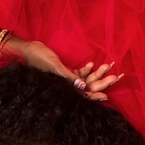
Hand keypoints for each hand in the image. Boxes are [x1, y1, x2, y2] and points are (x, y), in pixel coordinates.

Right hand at [4, 38, 122, 100]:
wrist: (26, 49)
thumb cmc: (37, 57)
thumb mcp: (54, 66)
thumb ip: (68, 77)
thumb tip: (83, 87)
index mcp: (62, 88)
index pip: (81, 95)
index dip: (94, 96)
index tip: (107, 96)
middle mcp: (65, 86)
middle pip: (87, 87)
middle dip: (101, 83)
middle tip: (117, 77)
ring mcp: (65, 79)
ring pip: (85, 80)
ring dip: (97, 74)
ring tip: (110, 67)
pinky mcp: (64, 72)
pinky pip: (78, 73)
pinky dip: (86, 69)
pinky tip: (94, 64)